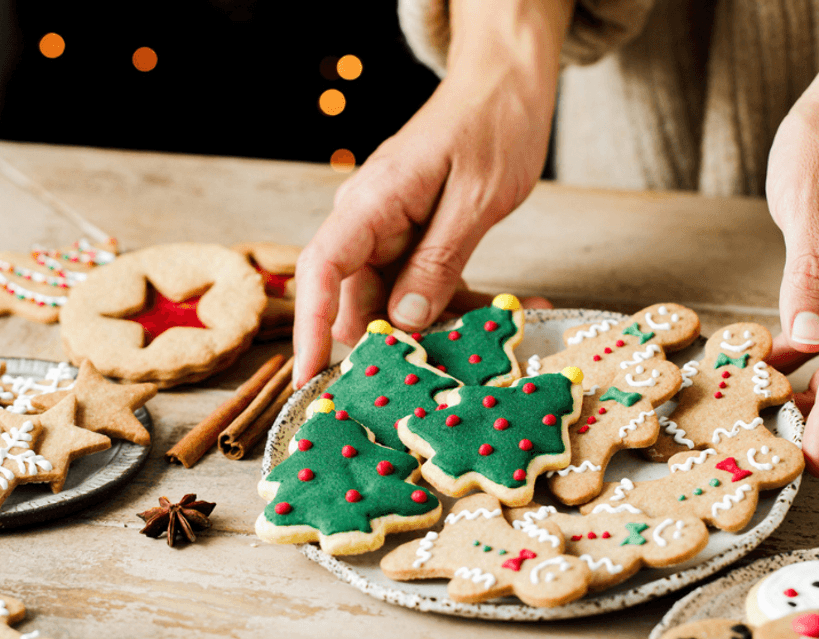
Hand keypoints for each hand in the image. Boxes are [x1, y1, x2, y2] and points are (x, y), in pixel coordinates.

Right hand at [292, 0, 574, 386]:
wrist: (508, 81)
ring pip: (398, 300)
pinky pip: (427, 283)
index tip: (310, 377)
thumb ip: (438, 260)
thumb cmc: (493, 122)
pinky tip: (508, 312)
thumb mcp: (475, 198)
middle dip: (397, 341)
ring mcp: (393, 230)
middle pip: (359, 298)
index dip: (311, 327)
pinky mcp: (419, 237)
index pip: (320, 270)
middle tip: (445, 375)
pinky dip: (461, 301)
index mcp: (372, 202)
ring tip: (496, 341)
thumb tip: (404, 319)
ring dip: (443, 325)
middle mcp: (371, 219)